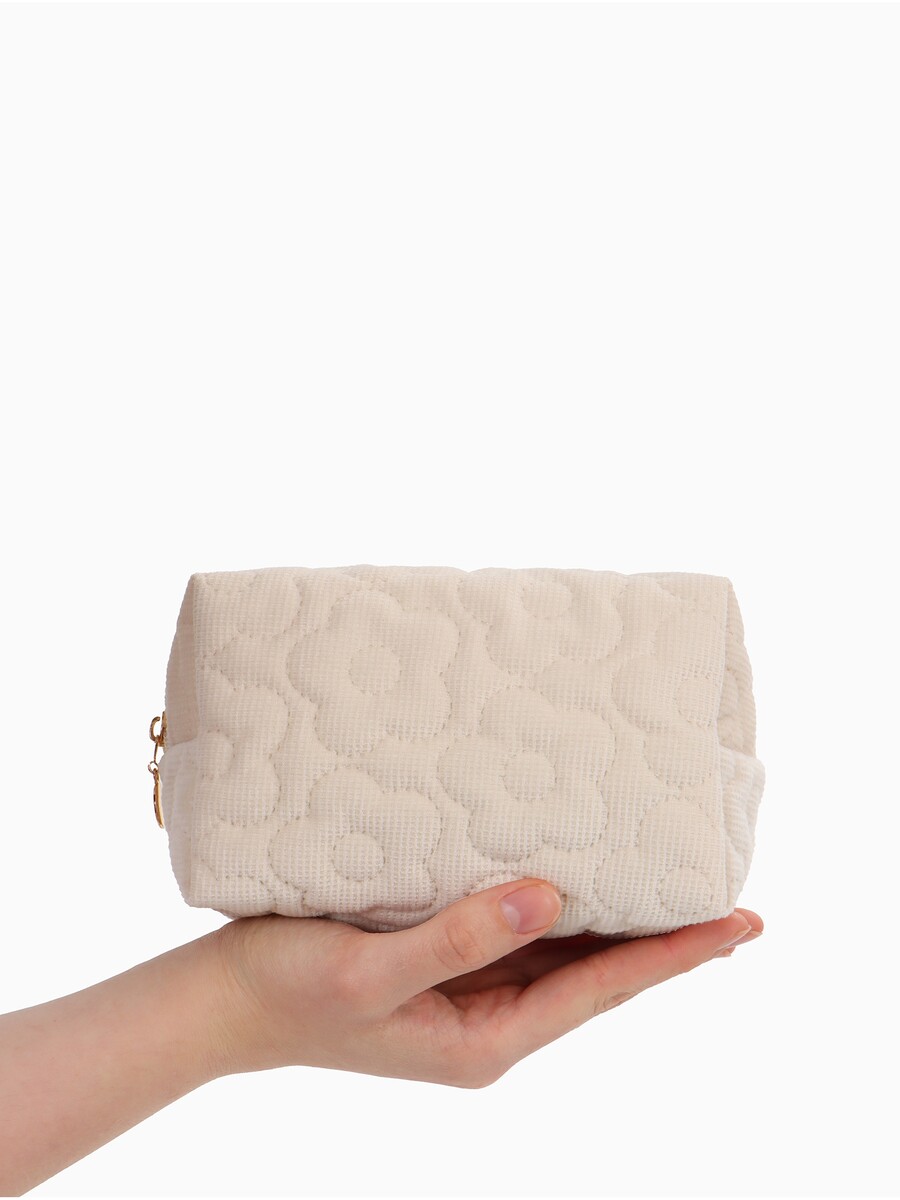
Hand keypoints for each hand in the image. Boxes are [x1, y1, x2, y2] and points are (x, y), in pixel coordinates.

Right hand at [211, 878, 763, 1087]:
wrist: (224, 1000)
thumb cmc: (287, 991)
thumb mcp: (370, 973)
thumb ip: (457, 939)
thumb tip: (549, 899)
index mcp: (485, 1038)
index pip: (603, 988)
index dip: (676, 955)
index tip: (740, 924)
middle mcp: (490, 1018)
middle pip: (598, 975)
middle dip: (665, 941)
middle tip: (732, 901)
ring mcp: (468, 990)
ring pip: (565, 953)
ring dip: (619, 922)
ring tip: (674, 885)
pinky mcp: (443, 959)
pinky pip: (520, 932)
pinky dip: (562, 906)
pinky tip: (580, 876)